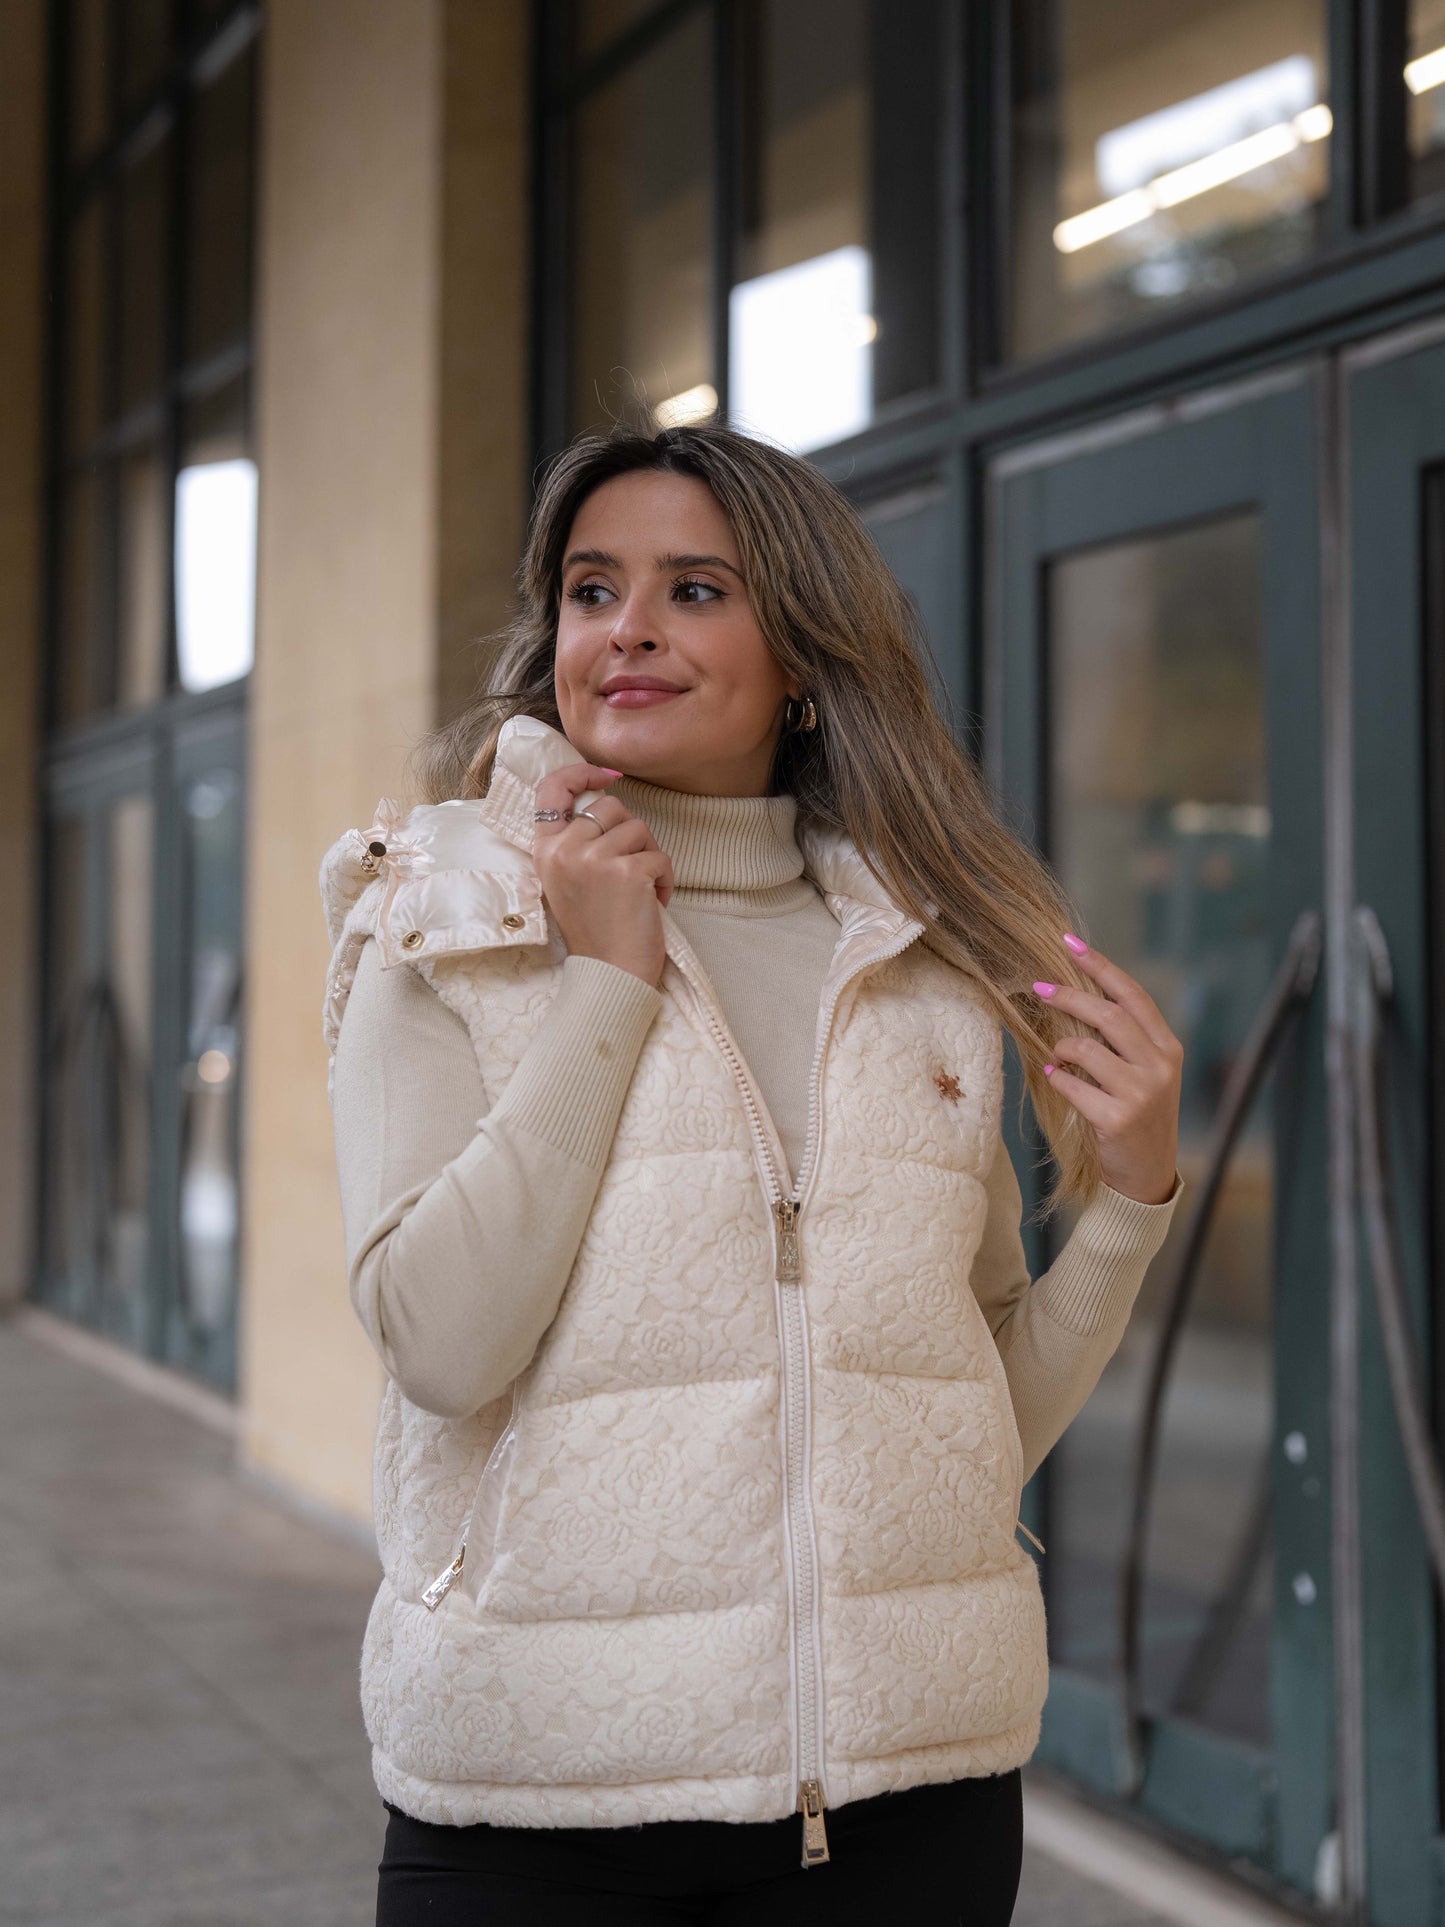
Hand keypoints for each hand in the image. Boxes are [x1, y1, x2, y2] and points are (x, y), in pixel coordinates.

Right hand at [532, 763, 673, 987]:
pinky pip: (660, 857)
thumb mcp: (568, 880)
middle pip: (610, 806)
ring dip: (650, 856)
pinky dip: (665, 880)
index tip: (606, 776)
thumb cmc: (596, 930)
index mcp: (545, 851)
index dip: (580, 774)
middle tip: (631, 868)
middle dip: (630, 832)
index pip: (551, 790)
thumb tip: (604, 797)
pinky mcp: (628, 872)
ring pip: (639, 828)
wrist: (610, 975)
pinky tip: (653, 904)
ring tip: (642, 890)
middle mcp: (565, 850)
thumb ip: (575, 841)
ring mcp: (595, 859)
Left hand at [1033, 934, 1182, 1205]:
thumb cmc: (1138, 1116)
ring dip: (1061, 1046)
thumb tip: (1078, 997)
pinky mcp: (1118, 1118)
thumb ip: (1125, 1040)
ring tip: (1055, 1053)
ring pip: (1087, 1049)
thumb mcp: (1145, 1074)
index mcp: (1168, 1048)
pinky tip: (1055, 1078)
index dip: (1100, 966)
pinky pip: (1073, 1085)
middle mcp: (1160, 1066)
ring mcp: (1141, 1093)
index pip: (1133, 995)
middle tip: (1039, 987)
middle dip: (1068, 996)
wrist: (1147, 1175)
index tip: (1070, 943)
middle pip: (1108, 1015)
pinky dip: (1058, 1078)